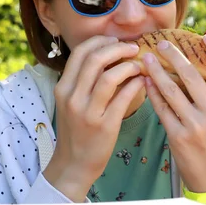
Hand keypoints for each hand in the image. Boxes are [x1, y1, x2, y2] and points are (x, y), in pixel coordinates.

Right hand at [43, 35, 144, 201]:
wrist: (73, 163)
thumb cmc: (76, 130)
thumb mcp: (71, 102)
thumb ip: (83, 80)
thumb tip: (107, 55)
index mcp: (63, 88)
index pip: (79, 52)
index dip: (100, 41)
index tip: (115, 41)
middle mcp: (73, 97)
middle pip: (95, 59)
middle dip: (118, 48)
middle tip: (133, 48)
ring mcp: (88, 112)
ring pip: (110, 76)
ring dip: (129, 66)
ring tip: (140, 65)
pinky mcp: (105, 125)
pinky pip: (124, 97)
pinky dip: (136, 84)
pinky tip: (143, 82)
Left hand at [143, 34, 205, 193]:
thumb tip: (200, 64)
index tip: (205, 37)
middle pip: (192, 74)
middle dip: (175, 55)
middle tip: (162, 43)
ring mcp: (196, 125)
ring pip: (171, 89)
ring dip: (156, 71)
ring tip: (147, 58)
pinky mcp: (178, 136)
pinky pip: (162, 108)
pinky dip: (152, 93)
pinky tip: (145, 82)